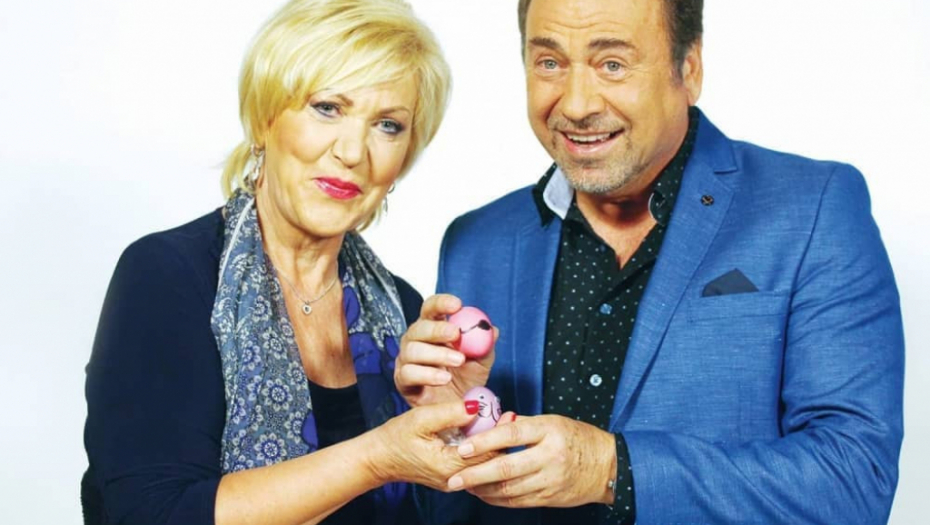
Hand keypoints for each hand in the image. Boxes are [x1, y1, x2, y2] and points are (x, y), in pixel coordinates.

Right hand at [365, 400, 496, 490]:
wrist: (378, 458)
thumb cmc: (396, 437)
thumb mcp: (421, 419)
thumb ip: (449, 413)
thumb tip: (476, 406)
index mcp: (449, 465)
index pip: (486, 453)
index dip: (500, 432)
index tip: (509, 413)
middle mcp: (455, 479)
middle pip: (489, 461)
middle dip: (501, 439)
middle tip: (511, 416)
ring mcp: (454, 481)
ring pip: (483, 465)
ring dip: (493, 444)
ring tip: (502, 422)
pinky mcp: (451, 477)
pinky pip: (474, 464)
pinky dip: (482, 449)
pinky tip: (486, 432)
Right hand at [395, 294, 495, 406]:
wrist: (456, 411)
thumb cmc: (465, 380)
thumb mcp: (481, 361)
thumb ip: (485, 345)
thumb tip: (491, 329)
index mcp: (433, 329)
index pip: (431, 309)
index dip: (441, 304)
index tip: (457, 305)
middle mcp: (416, 341)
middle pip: (419, 327)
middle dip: (438, 329)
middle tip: (456, 334)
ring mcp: (406, 360)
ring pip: (413, 350)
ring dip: (437, 354)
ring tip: (458, 361)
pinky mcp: (402, 380)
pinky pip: (408, 373)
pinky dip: (427, 374)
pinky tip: (444, 378)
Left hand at [447, 414, 616, 507]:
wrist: (609, 465)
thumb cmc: (578, 437)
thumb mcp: (553, 422)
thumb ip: (522, 424)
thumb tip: (492, 423)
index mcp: (549, 430)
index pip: (510, 435)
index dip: (484, 442)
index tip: (462, 448)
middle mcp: (550, 456)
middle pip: (506, 468)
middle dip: (475, 475)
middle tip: (453, 479)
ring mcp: (551, 480)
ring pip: (509, 490)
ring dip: (483, 490)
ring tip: (464, 486)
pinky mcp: (551, 498)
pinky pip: (518, 502)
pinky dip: (498, 500)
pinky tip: (485, 495)